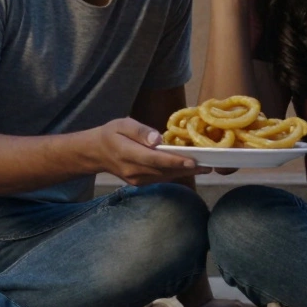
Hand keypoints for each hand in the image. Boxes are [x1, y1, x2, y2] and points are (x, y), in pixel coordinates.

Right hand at [93, 118, 209, 185]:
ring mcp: (136, 179)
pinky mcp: (140, 183)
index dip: (175, 161)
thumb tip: (157, 139)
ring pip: (164, 177)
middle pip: (163, 170)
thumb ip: (139, 131)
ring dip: (185, 173)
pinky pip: (161, 178)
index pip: (154, 159)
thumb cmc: (111, 134)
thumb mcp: (122, 124)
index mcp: (126, 153)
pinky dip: (176, 174)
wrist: (96, 153)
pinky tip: (190, 169)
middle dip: (187, 168)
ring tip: (205, 167)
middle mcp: (132, 170)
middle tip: (209, 164)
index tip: (193, 161)